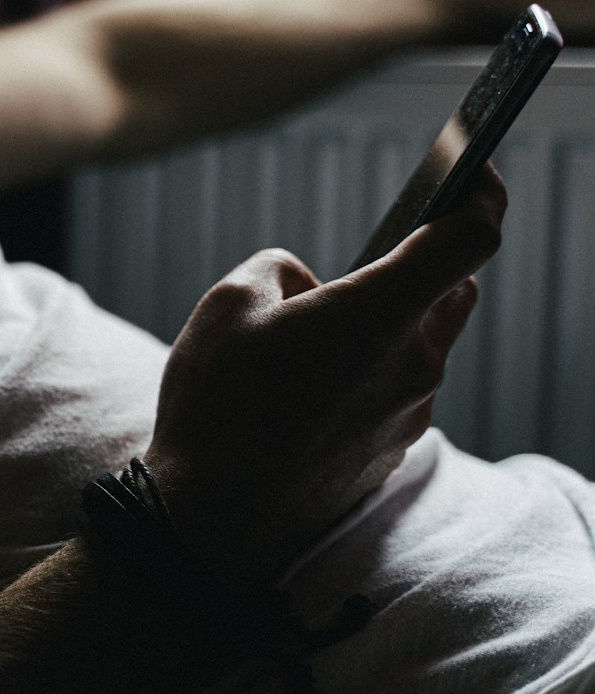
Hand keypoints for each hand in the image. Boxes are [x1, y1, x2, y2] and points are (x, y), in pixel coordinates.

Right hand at [144, 166, 505, 590]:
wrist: (212, 521)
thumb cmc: (217, 408)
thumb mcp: (227, 305)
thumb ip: (281, 271)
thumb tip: (310, 286)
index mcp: (379, 312)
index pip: (470, 237)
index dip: (482, 193)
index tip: (475, 172)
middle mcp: (412, 362)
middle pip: (450, 292)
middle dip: (424, 266)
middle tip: (376, 257)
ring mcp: (407, 413)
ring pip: (421, 344)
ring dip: (388, 325)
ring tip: (315, 337)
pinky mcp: (390, 450)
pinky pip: (396, 390)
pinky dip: (368, 373)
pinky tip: (306, 388)